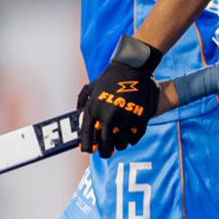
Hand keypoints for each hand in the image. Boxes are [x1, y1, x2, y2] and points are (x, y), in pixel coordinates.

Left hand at [76, 35, 162, 157]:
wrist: (132, 66)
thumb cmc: (110, 78)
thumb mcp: (91, 87)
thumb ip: (82, 102)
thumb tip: (77, 119)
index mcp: (93, 109)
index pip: (86, 137)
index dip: (87, 147)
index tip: (89, 150)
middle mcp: (107, 116)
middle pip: (105, 146)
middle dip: (105, 152)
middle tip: (107, 152)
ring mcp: (125, 118)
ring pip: (121, 144)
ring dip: (120, 145)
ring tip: (119, 140)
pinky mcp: (140, 118)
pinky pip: (135, 138)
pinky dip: (132, 139)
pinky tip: (130, 134)